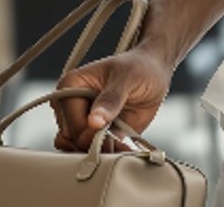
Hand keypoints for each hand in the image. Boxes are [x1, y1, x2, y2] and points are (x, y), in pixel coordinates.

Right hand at [52, 49, 172, 153]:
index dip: (89, 131)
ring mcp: (82, 120)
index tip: (109, 129)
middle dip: (95, 144)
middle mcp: (71, 104)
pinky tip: (122, 146)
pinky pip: (93, 152)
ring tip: (120, 142)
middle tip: (117, 137)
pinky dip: (108, 154)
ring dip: (101, 151)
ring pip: (78, 149)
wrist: (153, 73)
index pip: (70, 120)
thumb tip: (94, 121)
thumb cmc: (138, 68)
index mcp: (70, 85)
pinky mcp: (95, 133)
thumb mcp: (127, 78)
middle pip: (72, 138)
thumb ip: (111, 99)